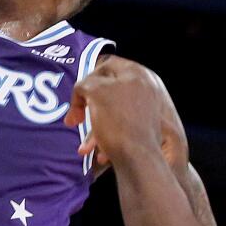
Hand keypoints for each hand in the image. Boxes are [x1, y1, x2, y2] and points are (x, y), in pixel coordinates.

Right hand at [65, 56, 187, 169]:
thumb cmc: (118, 122)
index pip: (106, 65)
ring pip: (113, 112)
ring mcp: (151, 107)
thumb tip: (84, 88)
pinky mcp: (150, 128)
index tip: (78, 98)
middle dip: (88, 107)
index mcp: (137, 72)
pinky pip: (124, 127)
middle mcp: (148, 87)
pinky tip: (101, 154)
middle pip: (108, 90)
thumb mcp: (94, 92)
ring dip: (95, 129)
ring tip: (86, 147)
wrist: (141, 160)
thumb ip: (85, 83)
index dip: (87, 79)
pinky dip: (110, 137)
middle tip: (75, 120)